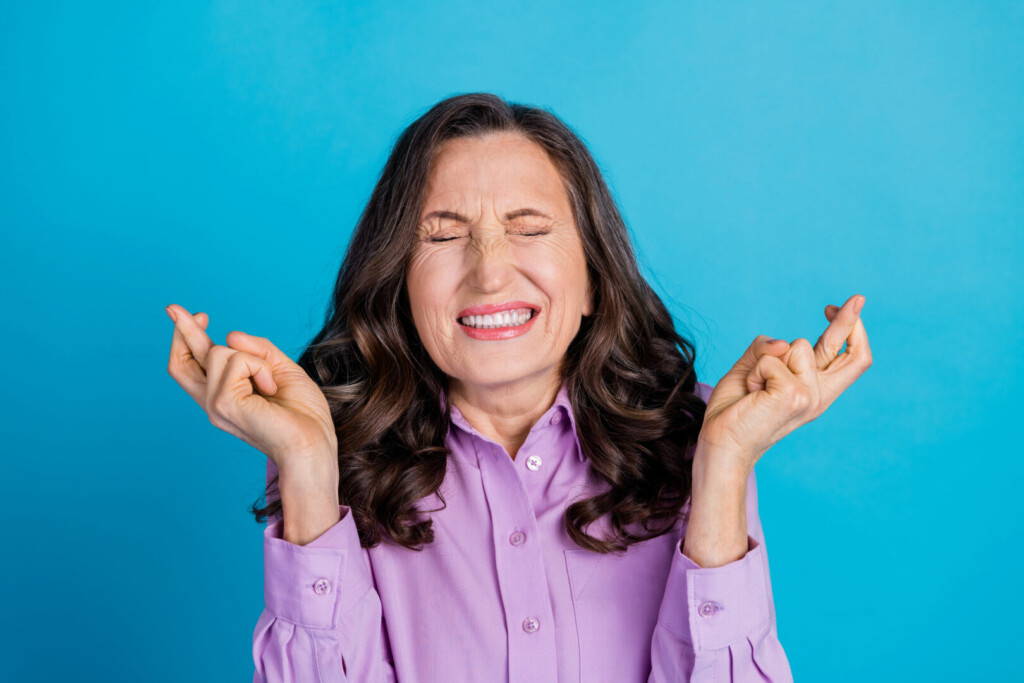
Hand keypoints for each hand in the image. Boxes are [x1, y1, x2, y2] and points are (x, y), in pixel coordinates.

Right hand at [164, 304, 337, 469]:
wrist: (313, 444)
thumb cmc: (303, 414)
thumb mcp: (282, 371)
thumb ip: (259, 351)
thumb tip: (230, 334)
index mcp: (226, 396)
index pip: (195, 367)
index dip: (190, 338)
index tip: (199, 315)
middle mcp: (213, 402)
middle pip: (181, 362)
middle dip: (182, 331)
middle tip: (174, 307)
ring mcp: (214, 404)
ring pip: (219, 351)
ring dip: (253, 357)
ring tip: (271, 384)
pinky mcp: (223, 403)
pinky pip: (237, 360)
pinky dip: (259, 366)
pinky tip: (271, 389)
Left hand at [697, 293, 872, 470]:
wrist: (722, 443)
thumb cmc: (735, 409)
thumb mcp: (753, 369)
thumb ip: (770, 350)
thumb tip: (783, 344)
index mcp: (814, 390)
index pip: (845, 358)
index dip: (847, 330)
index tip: (838, 307)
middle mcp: (818, 395)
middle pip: (852, 353)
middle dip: (851, 321)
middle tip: (857, 297)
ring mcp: (809, 395)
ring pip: (795, 345)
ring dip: (765, 359)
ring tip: (755, 388)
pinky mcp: (793, 394)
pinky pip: (771, 359)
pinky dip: (754, 370)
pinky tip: (751, 394)